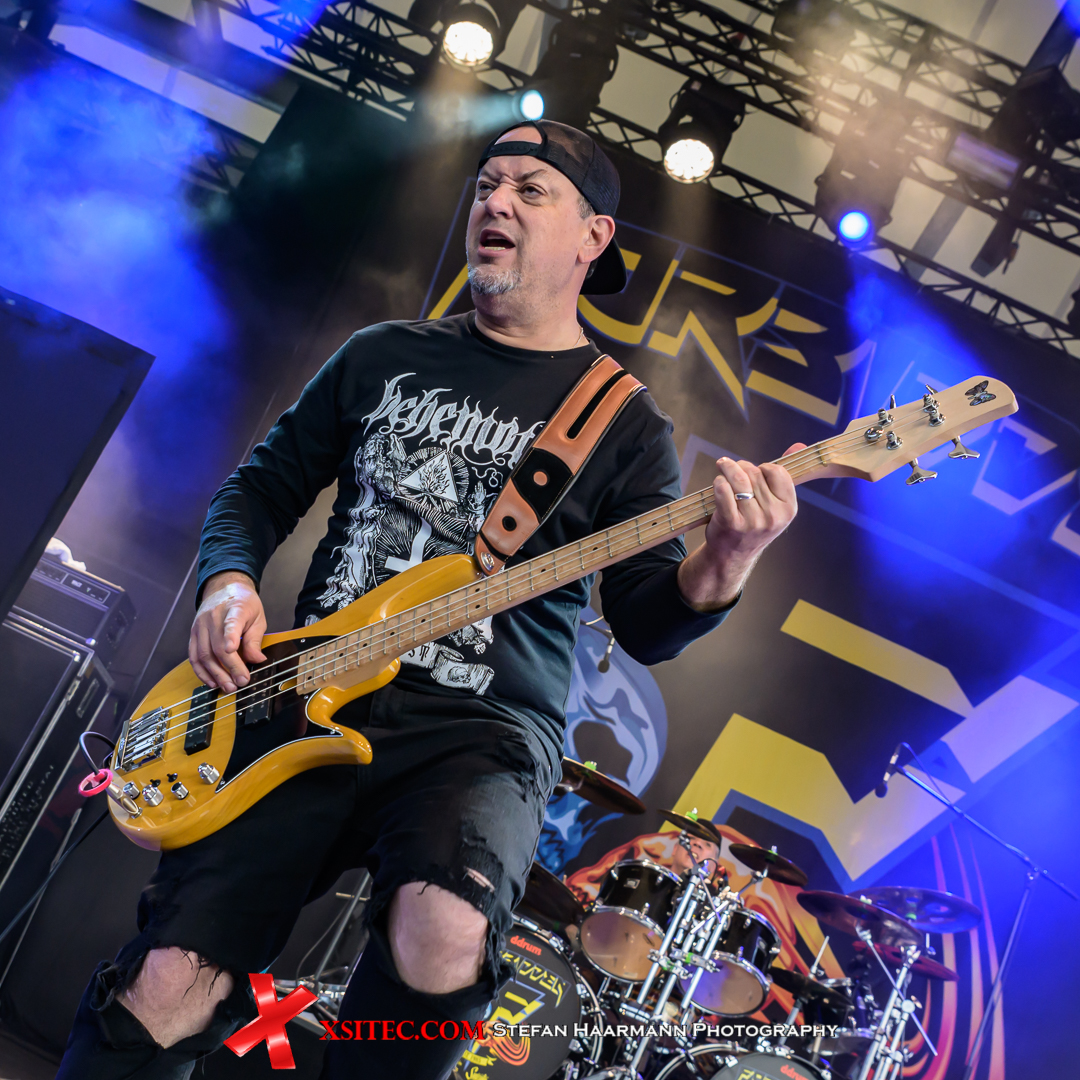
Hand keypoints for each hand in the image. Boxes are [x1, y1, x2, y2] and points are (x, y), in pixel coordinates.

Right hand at [188, 572, 266, 692]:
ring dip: (215, 674)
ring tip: (228, 687)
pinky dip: (202, 672)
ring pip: (204, 655)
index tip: (232, 649)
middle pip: (218, 646)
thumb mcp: (257, 617)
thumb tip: (257, 660)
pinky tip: (212, 682)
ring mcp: (200, 626)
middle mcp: (213, 617)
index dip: (230, 636)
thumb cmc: (244, 604)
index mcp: (234, 608)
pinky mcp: (193, 634)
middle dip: (230, 668)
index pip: (231, 622)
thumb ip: (255, 639)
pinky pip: (194, 656)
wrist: (223, 589)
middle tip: (241, 682)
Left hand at [677, 444, 805, 610]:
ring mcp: (753, 521)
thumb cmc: (754, 523)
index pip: (777, 471)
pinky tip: (718, 484)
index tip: (755, 473)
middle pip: (754, 473)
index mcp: (789, 508)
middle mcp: (773, 516)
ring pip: (738, 479)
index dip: (762, 468)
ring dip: (727, 469)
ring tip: (722, 467)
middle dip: (741, 467)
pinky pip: (723, 492)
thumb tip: (798, 445)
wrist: (733, 554)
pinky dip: (718, 484)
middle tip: (732, 470)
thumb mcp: (775, 504)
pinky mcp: (731, 523)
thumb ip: (784, 475)